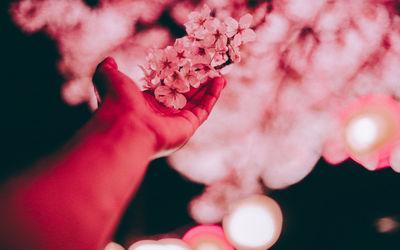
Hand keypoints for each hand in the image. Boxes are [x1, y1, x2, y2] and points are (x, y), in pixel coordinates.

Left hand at [93, 57, 225, 157]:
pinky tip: (220, 82)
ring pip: (196, 102)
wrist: (125, 127)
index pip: (165, 88)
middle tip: (206, 68)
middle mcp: (162, 114)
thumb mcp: (109, 78)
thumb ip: (108, 69)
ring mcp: (176, 122)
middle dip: (196, 82)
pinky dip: (213, 96)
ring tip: (218, 73)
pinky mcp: (187, 127)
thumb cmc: (117, 102)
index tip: (186, 64)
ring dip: (208, 88)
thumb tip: (109, 61)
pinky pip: (204, 110)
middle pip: (183, 95)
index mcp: (145, 103)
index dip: (176, 76)